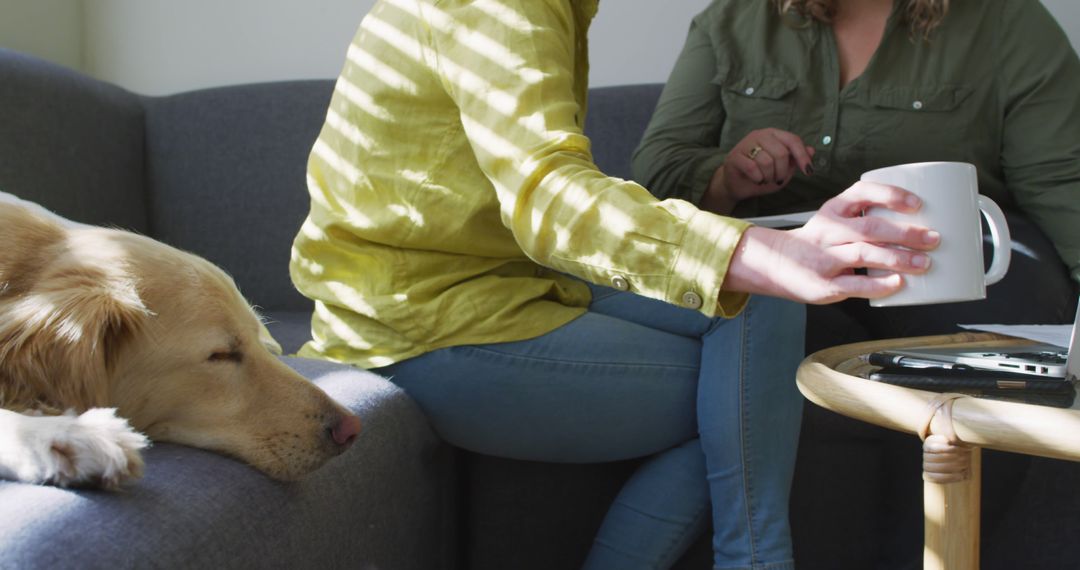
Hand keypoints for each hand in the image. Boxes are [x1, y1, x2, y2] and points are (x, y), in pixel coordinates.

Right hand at [701, 128, 814, 213]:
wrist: (737, 185)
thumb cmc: (761, 175)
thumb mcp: (783, 169)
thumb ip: (796, 159)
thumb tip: (812, 150)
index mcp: (773, 134)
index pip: (793, 140)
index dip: (802, 156)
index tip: (808, 171)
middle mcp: (759, 135)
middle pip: (781, 153)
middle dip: (782, 171)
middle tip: (777, 179)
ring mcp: (745, 144)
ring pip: (767, 162)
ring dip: (769, 176)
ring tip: (765, 179)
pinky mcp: (734, 156)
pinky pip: (752, 168)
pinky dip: (758, 178)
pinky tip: (756, 180)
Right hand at [722, 181, 940, 303]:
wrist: (775, 263)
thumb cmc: (816, 241)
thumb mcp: (833, 219)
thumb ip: (864, 218)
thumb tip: (916, 229)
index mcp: (833, 210)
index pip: (862, 193)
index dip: (891, 195)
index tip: (917, 204)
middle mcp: (828, 231)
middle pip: (870, 227)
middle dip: (906, 233)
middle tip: (934, 238)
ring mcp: (825, 258)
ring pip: (864, 254)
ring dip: (898, 258)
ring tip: (924, 262)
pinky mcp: (825, 285)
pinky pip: (855, 285)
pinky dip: (878, 285)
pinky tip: (897, 284)